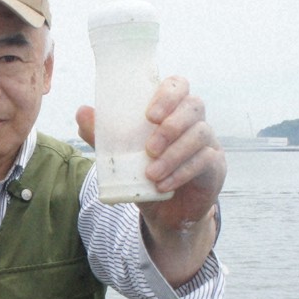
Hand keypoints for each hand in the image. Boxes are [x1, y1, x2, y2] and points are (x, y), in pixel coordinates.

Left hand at [76, 75, 225, 230]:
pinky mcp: (216, 166)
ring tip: (151, 173)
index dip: (167, 94)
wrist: (166, 214)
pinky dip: (181, 173)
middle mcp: (194, 121)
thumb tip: (82, 112)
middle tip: (149, 148)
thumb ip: (102, 135)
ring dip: (173, 154)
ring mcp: (209, 142)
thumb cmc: (145, 175)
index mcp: (171, 110)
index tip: (149, 115)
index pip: (178, 85)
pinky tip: (163, 185)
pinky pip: (205, 161)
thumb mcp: (120, 157)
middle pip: (194, 106)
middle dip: (171, 126)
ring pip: (200, 134)